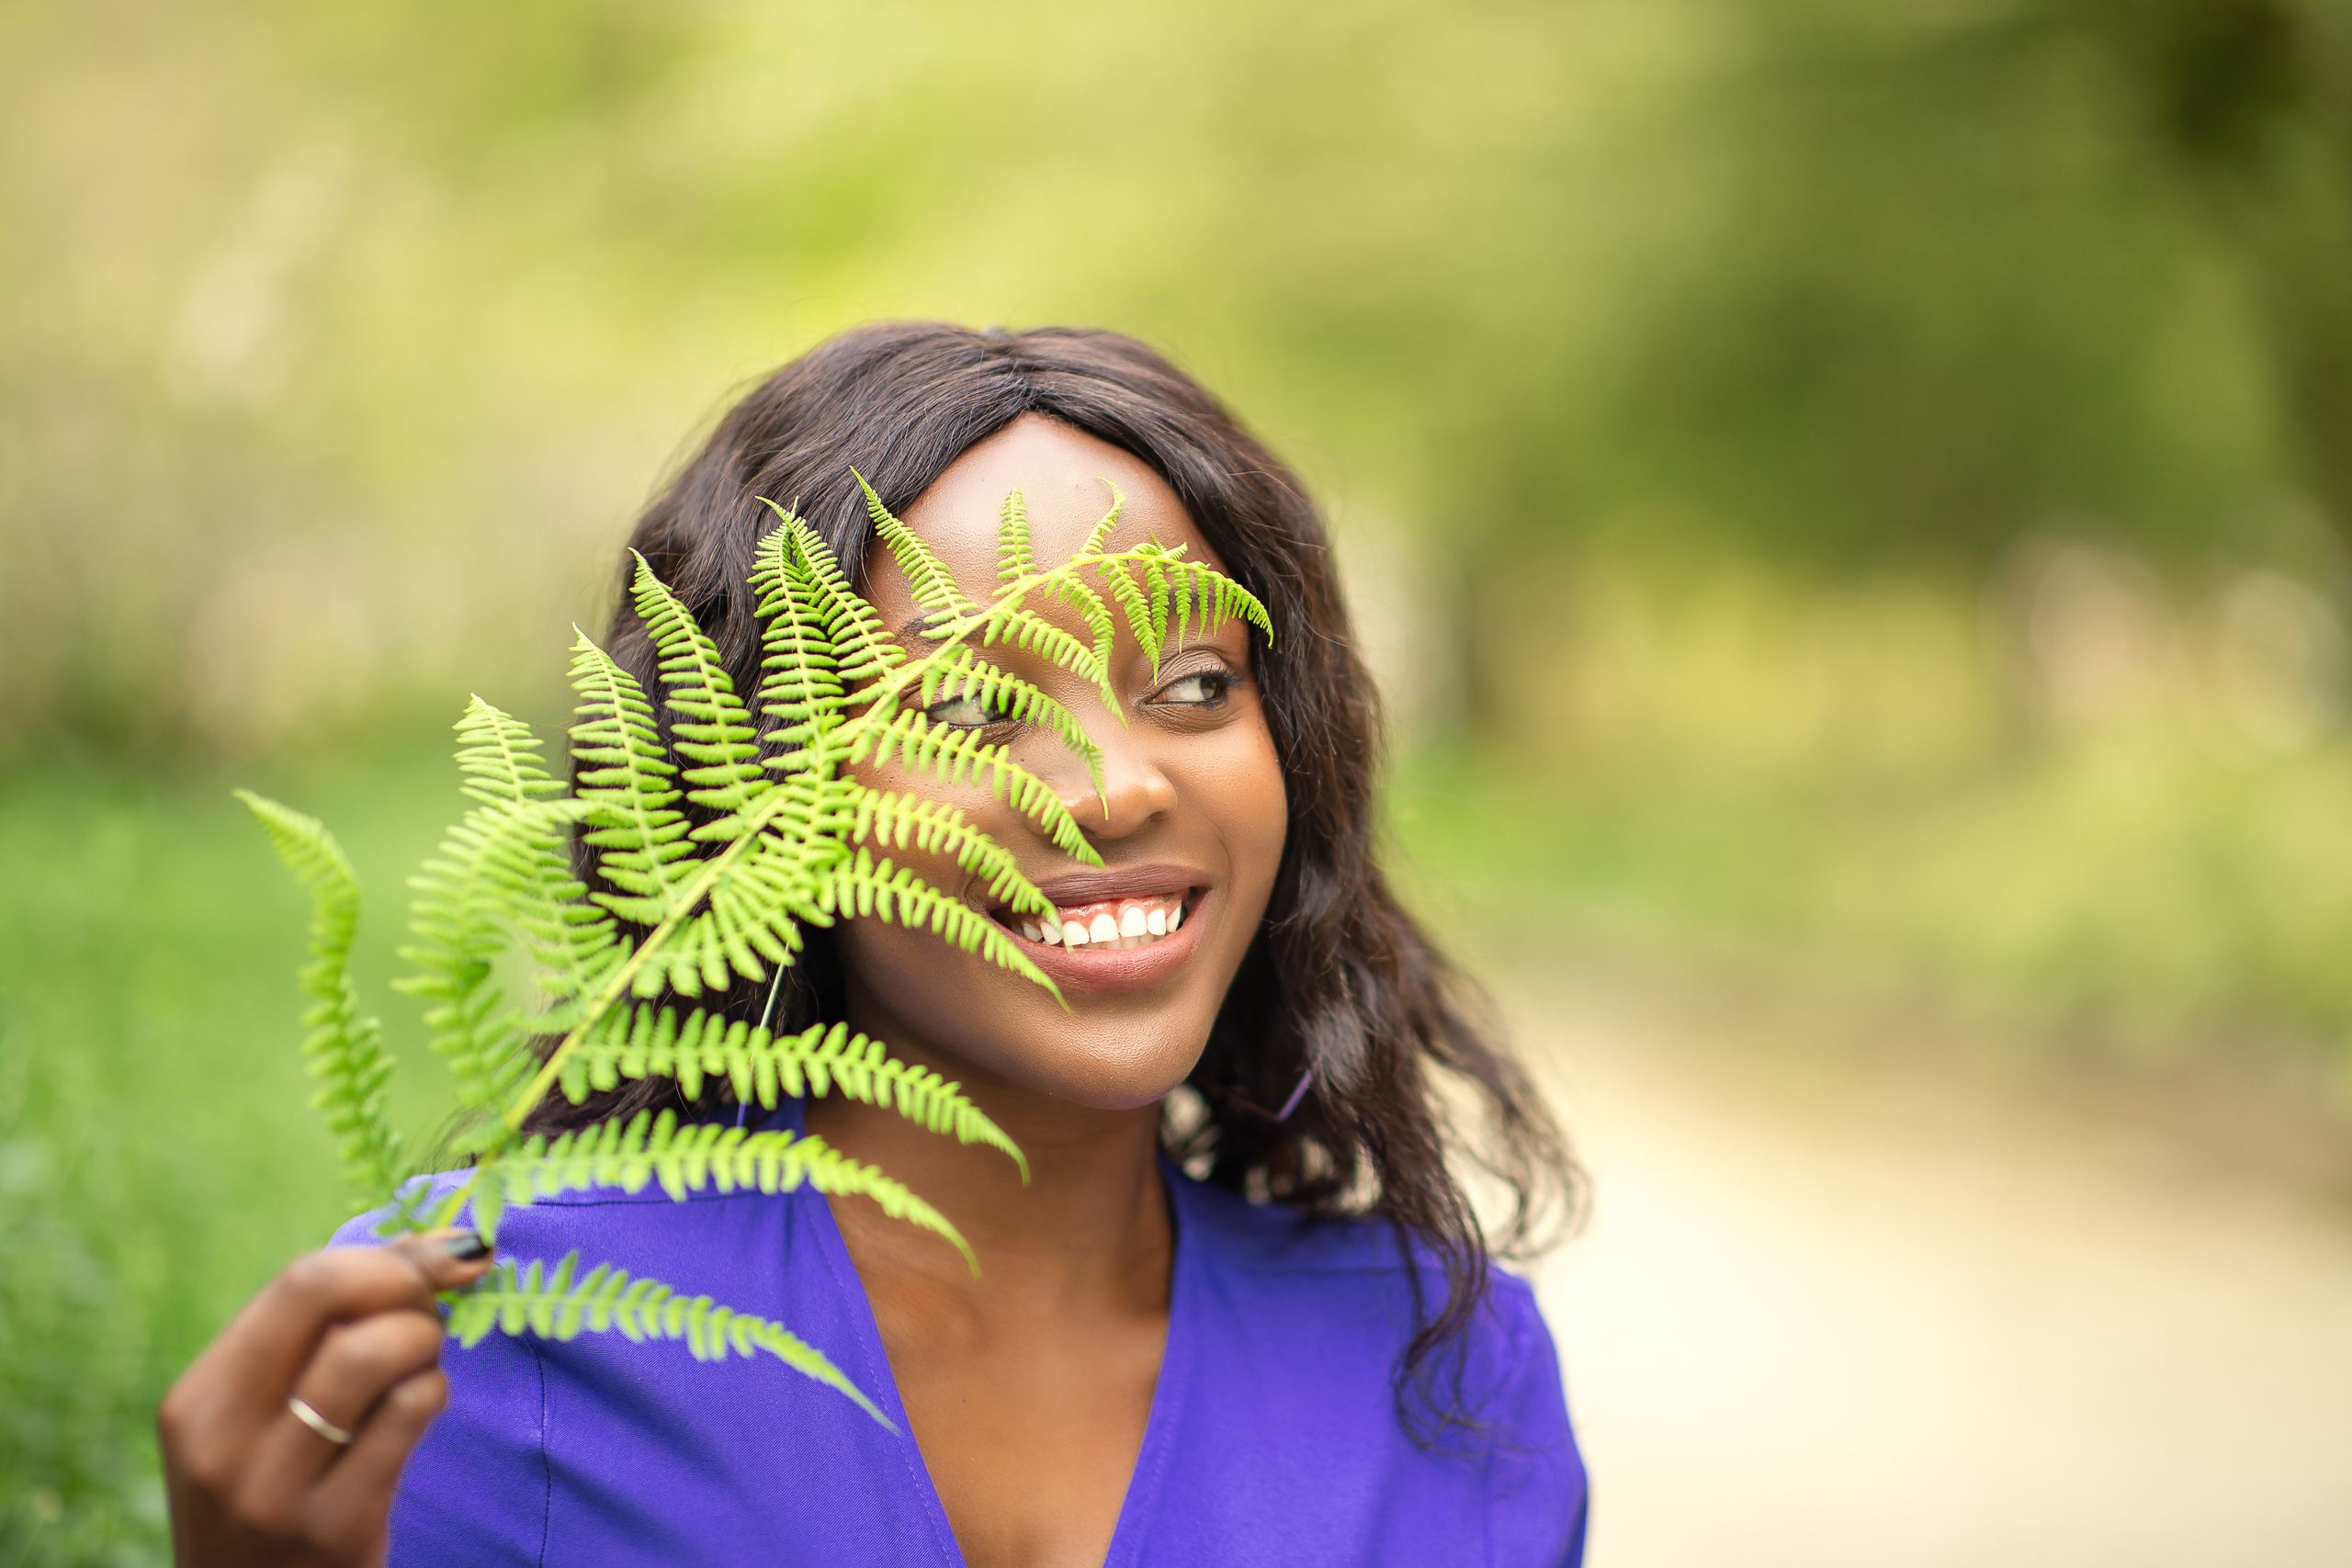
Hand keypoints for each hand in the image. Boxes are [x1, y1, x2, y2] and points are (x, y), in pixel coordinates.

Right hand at [157, 1229, 494, 1567]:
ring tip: (424, 1361)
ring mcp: (274, 1491)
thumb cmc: (277, 1491)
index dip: (384, 1256)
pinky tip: (423, 1407)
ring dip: (423, 1339)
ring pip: (370, 1354)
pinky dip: (433, 1393)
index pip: (299, 1281)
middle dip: (407, 1282)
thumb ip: (323, 1334)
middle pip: (328, 1297)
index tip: (438, 1258)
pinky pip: (407, 1415)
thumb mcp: (262, 1417)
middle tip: (436, 1306)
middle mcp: (222, 1442)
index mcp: (198, 1400)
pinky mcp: (335, 1529)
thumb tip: (437, 1243)